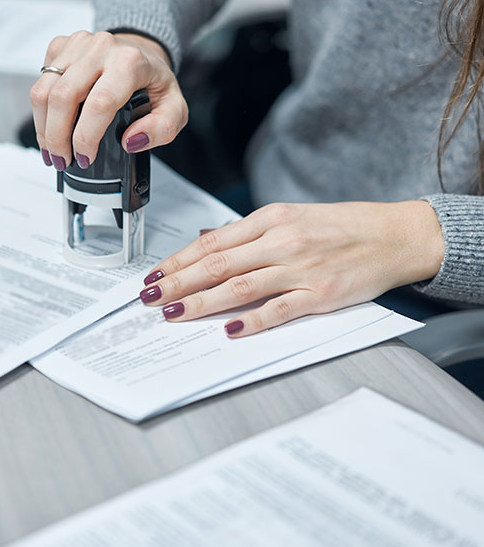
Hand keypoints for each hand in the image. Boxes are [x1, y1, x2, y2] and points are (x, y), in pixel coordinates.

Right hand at [30, 31, 187, 169]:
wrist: (141, 51)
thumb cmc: (153, 81)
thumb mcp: (174, 109)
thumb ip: (162, 128)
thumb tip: (131, 141)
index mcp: (129, 62)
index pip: (99, 103)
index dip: (86, 137)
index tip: (85, 157)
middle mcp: (101, 48)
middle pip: (63, 98)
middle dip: (57, 138)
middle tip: (63, 160)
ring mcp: (77, 45)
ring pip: (43, 90)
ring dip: (43, 128)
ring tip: (52, 149)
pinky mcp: (61, 47)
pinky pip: (40, 81)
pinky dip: (41, 111)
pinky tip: (52, 125)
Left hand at [139, 201, 444, 336]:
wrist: (396, 235)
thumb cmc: (342, 226)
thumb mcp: (291, 216)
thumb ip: (248, 232)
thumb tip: (207, 240)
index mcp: (270, 219)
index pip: (212, 243)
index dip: (178, 261)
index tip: (154, 276)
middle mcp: (281, 241)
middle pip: (217, 264)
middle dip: (178, 282)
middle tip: (150, 298)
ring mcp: (300, 268)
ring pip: (239, 286)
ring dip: (202, 302)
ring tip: (174, 313)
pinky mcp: (320, 294)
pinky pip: (278, 309)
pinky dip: (251, 320)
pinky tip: (228, 329)